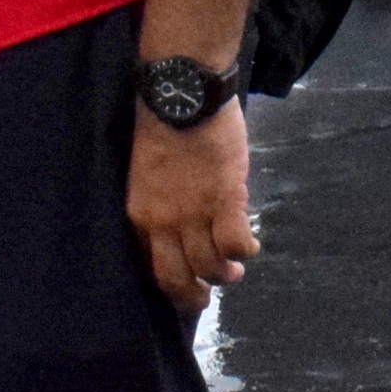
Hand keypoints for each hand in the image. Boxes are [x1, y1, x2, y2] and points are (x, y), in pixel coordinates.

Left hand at [129, 93, 256, 311]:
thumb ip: (159, 201)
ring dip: (224, 275)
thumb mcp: (146, 171)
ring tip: (234, 272)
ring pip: (209, 266)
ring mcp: (194, 213)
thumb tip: (181, 221)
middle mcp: (163, 222)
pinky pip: (236, 243)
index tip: (180, 284)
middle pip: (175, 279)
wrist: (183, 93)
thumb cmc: (163, 122)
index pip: (148, 265)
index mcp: (140, 214)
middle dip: (193, 297)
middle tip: (206, 299)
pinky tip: (251, 247)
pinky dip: (245, 250)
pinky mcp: (224, 199)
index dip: (166, 282)